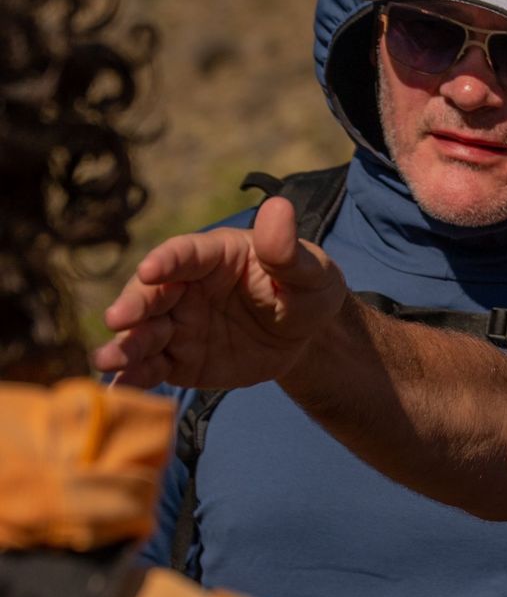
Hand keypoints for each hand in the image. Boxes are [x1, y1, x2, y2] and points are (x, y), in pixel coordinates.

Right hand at [94, 199, 348, 389]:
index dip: (167, 261)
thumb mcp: (309, 271)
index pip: (184, 254)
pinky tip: (120, 389)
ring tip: (107, 362)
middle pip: (152, 294)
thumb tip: (280, 207)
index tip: (151, 270)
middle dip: (132, 306)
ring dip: (125, 347)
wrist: (307, 336)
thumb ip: (287, 250)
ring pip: (145, 334)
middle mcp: (185, 288)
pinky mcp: (179, 359)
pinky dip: (135, 378)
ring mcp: (179, 324)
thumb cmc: (307, 290)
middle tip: (117, 320)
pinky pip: (154, 368)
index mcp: (213, 256)